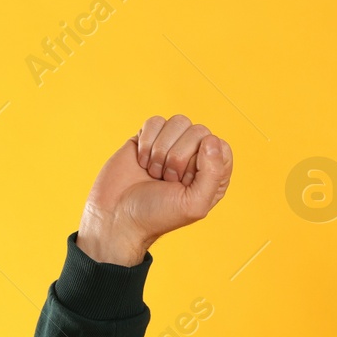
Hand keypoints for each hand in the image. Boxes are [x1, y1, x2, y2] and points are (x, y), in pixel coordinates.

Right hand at [78, 114, 233, 265]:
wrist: (116, 215)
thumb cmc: (157, 215)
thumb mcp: (194, 203)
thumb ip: (213, 174)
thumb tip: (212, 139)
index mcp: (213, 174)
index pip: (220, 146)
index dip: (202, 160)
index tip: (185, 181)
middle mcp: (195, 156)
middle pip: (199, 131)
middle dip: (178, 157)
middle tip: (166, 180)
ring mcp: (172, 145)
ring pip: (178, 122)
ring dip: (161, 150)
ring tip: (154, 172)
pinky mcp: (148, 137)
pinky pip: (155, 121)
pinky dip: (146, 142)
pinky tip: (141, 162)